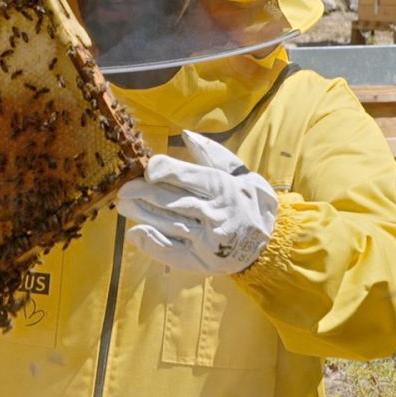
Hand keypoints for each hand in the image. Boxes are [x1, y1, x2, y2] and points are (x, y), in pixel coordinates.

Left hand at [115, 130, 279, 275]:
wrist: (271, 244)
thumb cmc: (251, 202)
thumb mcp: (242, 174)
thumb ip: (212, 155)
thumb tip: (186, 135)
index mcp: (224, 188)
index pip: (188, 177)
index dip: (164, 171)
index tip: (148, 169)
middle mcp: (216, 214)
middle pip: (172, 200)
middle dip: (143, 193)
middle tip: (124, 189)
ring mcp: (208, 240)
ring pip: (168, 223)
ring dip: (142, 214)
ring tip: (123, 206)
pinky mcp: (202, 261)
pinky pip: (172, 252)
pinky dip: (152, 242)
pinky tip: (135, 233)